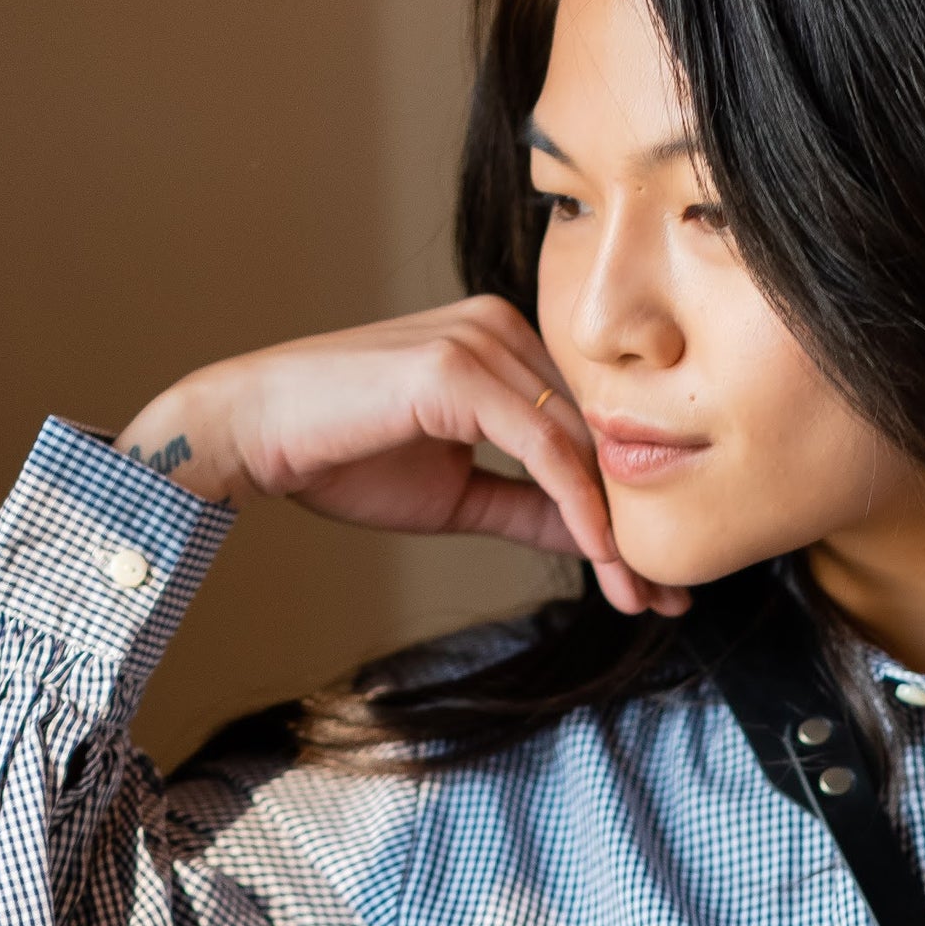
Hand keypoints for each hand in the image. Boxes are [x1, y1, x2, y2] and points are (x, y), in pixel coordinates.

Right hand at [113, 296, 684, 616]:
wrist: (253, 434)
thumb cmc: (340, 456)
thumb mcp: (456, 494)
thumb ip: (527, 506)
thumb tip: (595, 540)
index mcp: (504, 346)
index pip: (584, 428)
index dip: (623, 504)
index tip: (656, 578)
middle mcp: (502, 329)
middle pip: (594, 435)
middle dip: (633, 522)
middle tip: (671, 597)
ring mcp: (480, 340)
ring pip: (578, 443)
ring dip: (615, 527)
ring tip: (643, 593)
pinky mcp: (457, 368)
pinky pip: (543, 448)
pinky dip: (579, 505)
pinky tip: (603, 557)